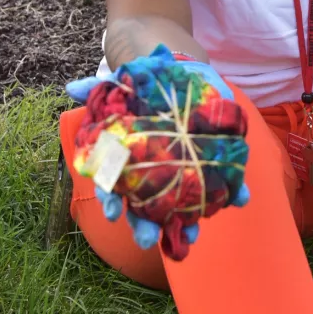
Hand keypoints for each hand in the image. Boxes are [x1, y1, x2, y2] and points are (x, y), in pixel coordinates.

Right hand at [65, 44, 249, 249]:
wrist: (185, 73)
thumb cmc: (147, 87)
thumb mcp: (124, 85)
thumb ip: (100, 90)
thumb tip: (72, 88)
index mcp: (130, 161)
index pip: (115, 188)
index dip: (112, 201)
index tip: (114, 213)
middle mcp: (155, 174)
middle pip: (147, 207)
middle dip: (146, 227)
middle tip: (148, 240)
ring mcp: (185, 172)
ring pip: (183, 206)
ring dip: (188, 223)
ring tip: (192, 236)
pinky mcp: (213, 163)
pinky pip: (226, 184)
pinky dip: (234, 192)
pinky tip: (240, 198)